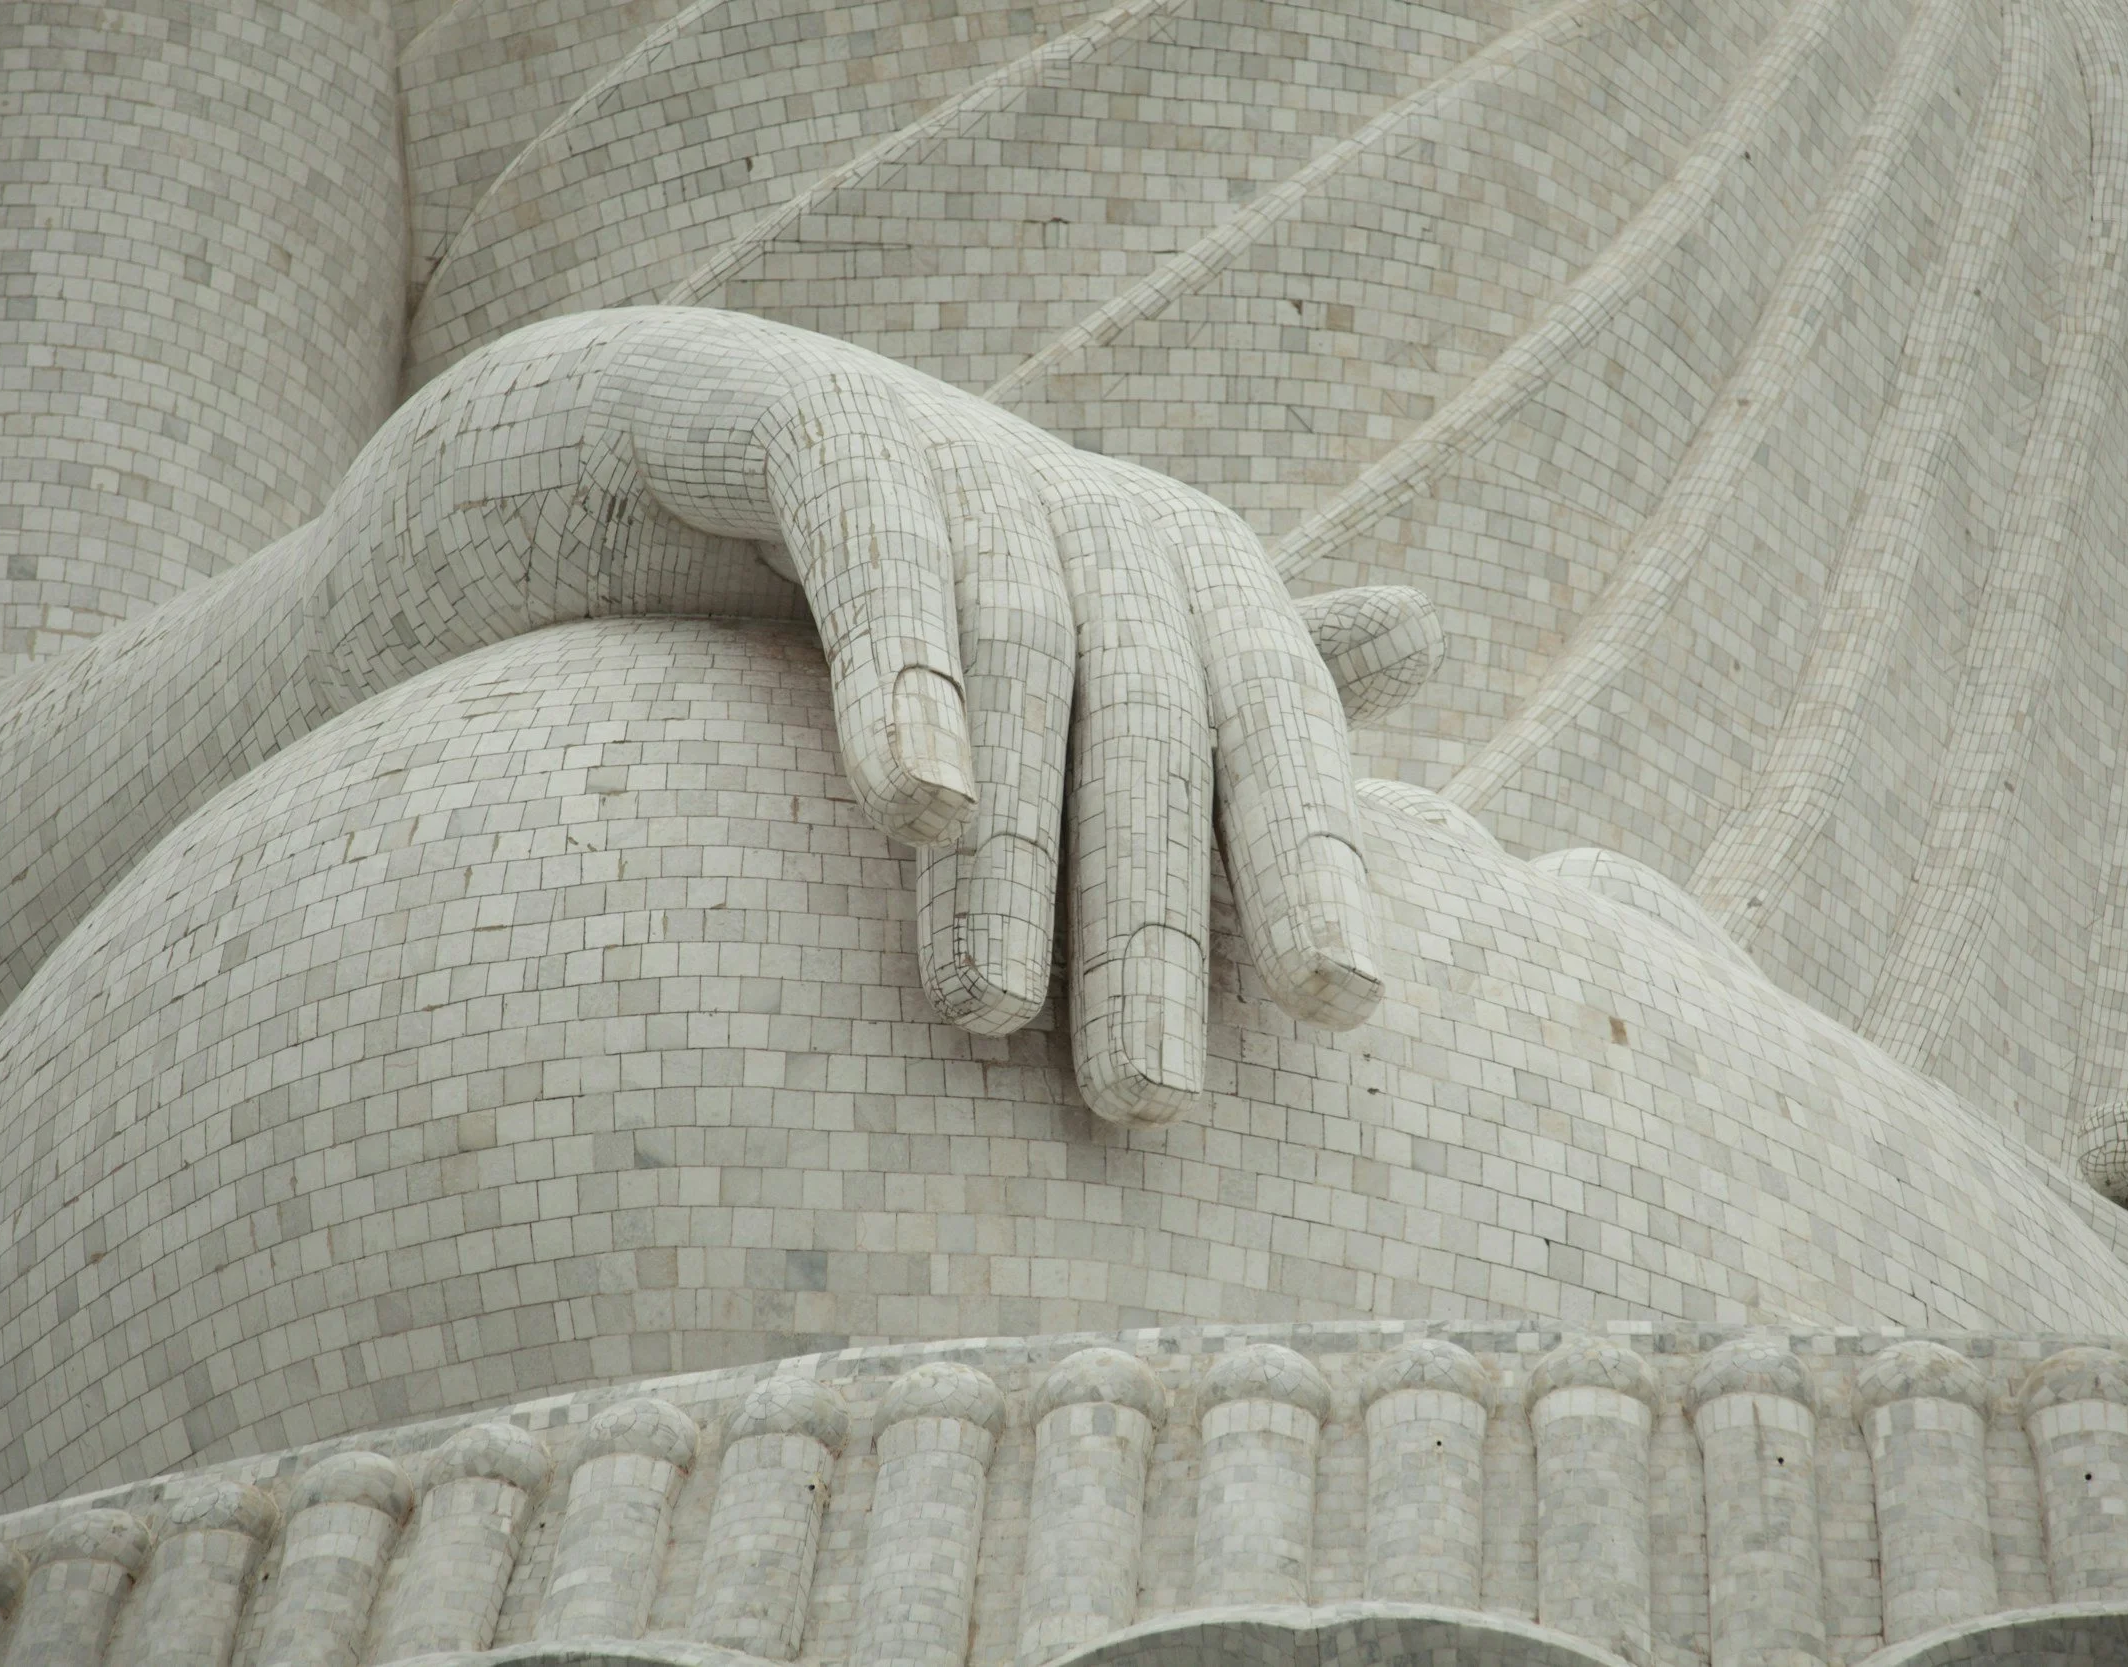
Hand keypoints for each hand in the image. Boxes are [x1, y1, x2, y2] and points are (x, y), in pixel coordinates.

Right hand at [602, 310, 1439, 1122]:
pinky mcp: (826, 428)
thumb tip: (1433, 628)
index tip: (1342, 1011)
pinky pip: (881, 556)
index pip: (1276, 729)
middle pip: (1162, 723)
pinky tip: (910, 803)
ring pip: (1029, 658)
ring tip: (992, 1013)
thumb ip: (1222, 673)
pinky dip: (904, 677)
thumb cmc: (919, 578)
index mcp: (1190, 573)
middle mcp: (1100, 509)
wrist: (694, 421)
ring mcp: (970, 456)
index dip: (1312, 859)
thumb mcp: (1083, 639)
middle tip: (1148, 1102)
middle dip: (1157, 918)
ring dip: (1017, 845)